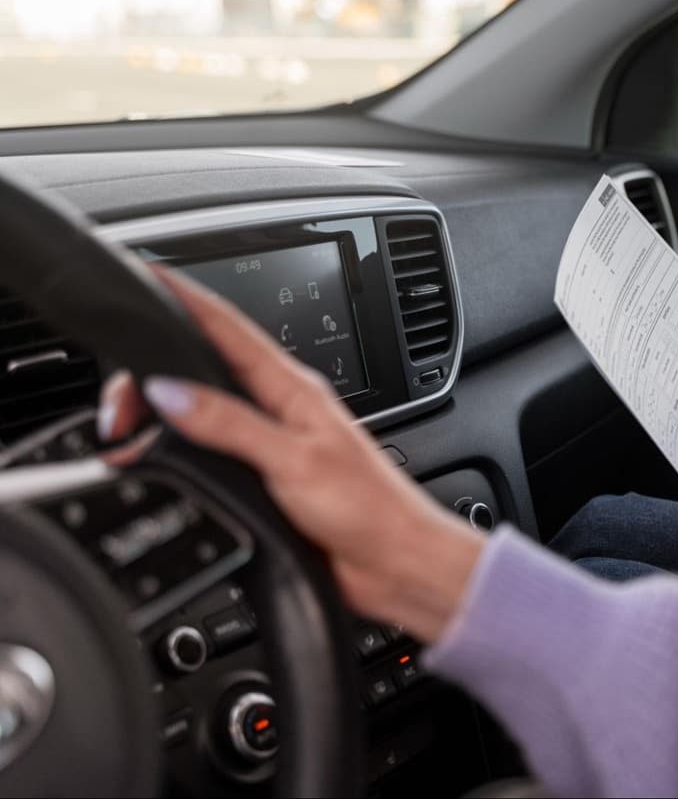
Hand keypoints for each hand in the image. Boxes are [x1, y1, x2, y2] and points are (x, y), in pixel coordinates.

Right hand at [98, 268, 482, 641]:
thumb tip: (170, 391)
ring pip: (207, 408)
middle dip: (158, 368)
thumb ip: (230, 424)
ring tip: (130, 418)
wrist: (397, 562)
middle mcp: (282, 409)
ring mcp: (275, 443)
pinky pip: (215, 449)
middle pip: (208, 368)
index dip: (188, 299)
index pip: (231, 329)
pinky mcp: (269, 479)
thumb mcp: (294, 459)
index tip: (151, 275)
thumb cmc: (369, 508)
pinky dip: (183, 446)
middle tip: (119, 396)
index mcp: (294, 389)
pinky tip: (167, 452)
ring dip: (168, 407)